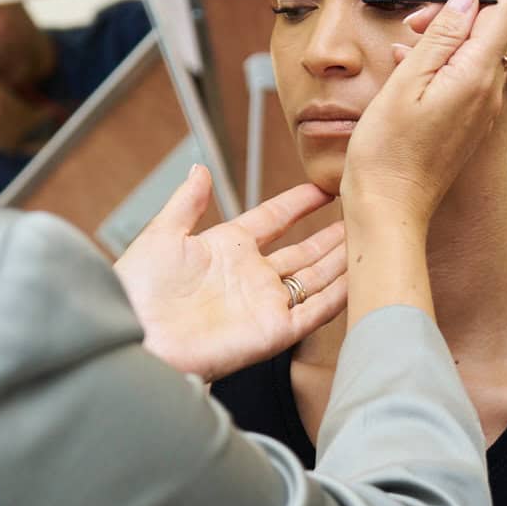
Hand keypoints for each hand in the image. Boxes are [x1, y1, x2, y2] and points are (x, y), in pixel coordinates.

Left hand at [113, 160, 345, 378]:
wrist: (134, 336)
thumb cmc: (139, 288)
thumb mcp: (162, 234)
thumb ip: (187, 202)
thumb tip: (199, 169)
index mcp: (226, 248)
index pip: (273, 220)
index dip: (297, 204)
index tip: (322, 188)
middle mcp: (251, 276)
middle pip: (303, 252)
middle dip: (331, 236)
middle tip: (362, 214)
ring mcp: (264, 304)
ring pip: (316, 279)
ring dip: (342, 261)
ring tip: (372, 239)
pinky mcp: (273, 332)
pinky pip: (315, 312)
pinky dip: (341, 296)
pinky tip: (361, 277)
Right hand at [341, 0, 506, 228]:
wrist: (390, 210)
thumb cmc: (387, 151)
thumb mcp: (407, 81)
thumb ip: (442, 34)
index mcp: (478, 76)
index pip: (505, 7)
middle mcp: (491, 92)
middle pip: (497, 26)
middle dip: (459, 9)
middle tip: (413, 19)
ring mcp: (483, 109)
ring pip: (481, 50)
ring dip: (446, 34)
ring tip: (404, 42)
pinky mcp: (469, 122)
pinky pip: (468, 76)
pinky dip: (442, 61)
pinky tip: (405, 68)